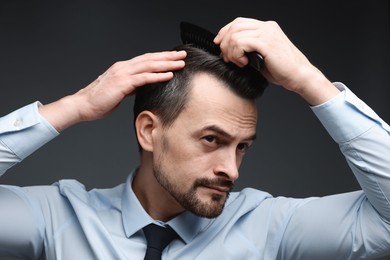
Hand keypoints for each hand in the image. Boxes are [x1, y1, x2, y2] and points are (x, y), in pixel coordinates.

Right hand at [39, 50, 185, 130]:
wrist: (83, 105)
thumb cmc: (100, 100)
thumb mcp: (119, 91)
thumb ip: (131, 86)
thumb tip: (143, 86)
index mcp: (123, 68)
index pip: (146, 59)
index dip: (160, 57)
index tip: (173, 57)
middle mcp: (123, 67)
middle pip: (150, 59)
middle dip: (168, 56)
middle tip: (182, 55)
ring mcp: (123, 74)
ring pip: (149, 66)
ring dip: (166, 64)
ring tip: (180, 63)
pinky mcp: (122, 83)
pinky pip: (144, 78)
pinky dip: (157, 76)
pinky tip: (168, 75)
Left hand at [214, 17, 338, 103]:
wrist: (299, 76)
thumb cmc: (282, 70)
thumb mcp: (261, 56)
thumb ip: (248, 49)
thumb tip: (228, 52)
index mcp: (266, 28)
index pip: (239, 22)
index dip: (225, 31)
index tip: (219, 44)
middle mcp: (266, 27)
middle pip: (235, 26)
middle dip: (225, 43)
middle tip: (227, 58)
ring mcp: (267, 33)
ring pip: (235, 35)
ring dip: (231, 51)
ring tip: (238, 62)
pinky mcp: (266, 43)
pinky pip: (241, 43)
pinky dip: (237, 54)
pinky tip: (244, 63)